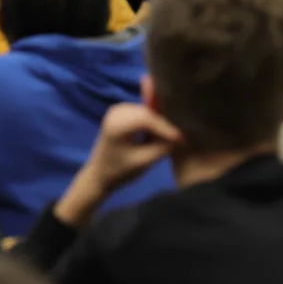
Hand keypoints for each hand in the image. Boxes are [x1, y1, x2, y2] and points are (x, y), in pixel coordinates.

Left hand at [55, 104, 180, 228]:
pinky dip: (153, 121)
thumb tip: (182, 136)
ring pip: (147, 111)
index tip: (183, 139)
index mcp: (117, 124)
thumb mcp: (145, 161)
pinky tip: (162, 132)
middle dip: (166, 123)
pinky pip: (143, 113)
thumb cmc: (120, 171)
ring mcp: (118, 109)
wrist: (100, 174)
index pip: (147, 119)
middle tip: (183, 137)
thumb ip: (163, 146)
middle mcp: (116, 111)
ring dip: (160, 122)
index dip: (166, 128)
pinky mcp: (122, 112)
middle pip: (148, 112)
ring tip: (175, 135)